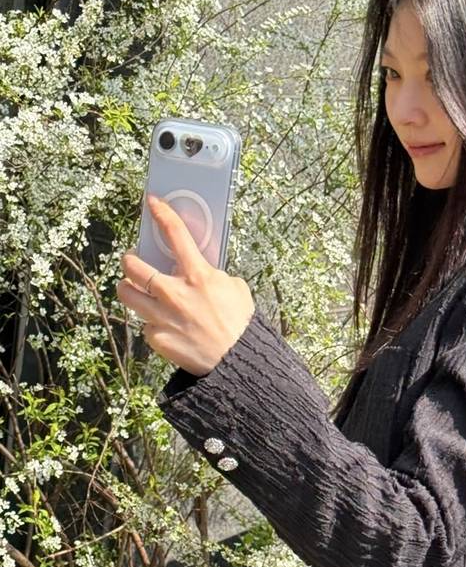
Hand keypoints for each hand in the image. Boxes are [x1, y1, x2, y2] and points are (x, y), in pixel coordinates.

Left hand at [116, 194, 254, 376]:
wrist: (235, 362)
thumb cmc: (240, 325)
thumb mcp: (235, 289)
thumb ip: (213, 276)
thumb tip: (202, 272)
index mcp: (197, 275)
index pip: (175, 235)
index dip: (162, 214)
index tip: (153, 203)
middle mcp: (173, 292)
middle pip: (133, 265)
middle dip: (129, 259)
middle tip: (132, 261)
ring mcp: (160, 315)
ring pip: (125, 293)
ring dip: (127, 287)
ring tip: (133, 289)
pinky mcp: (155, 337)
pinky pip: (143, 324)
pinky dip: (150, 322)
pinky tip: (163, 325)